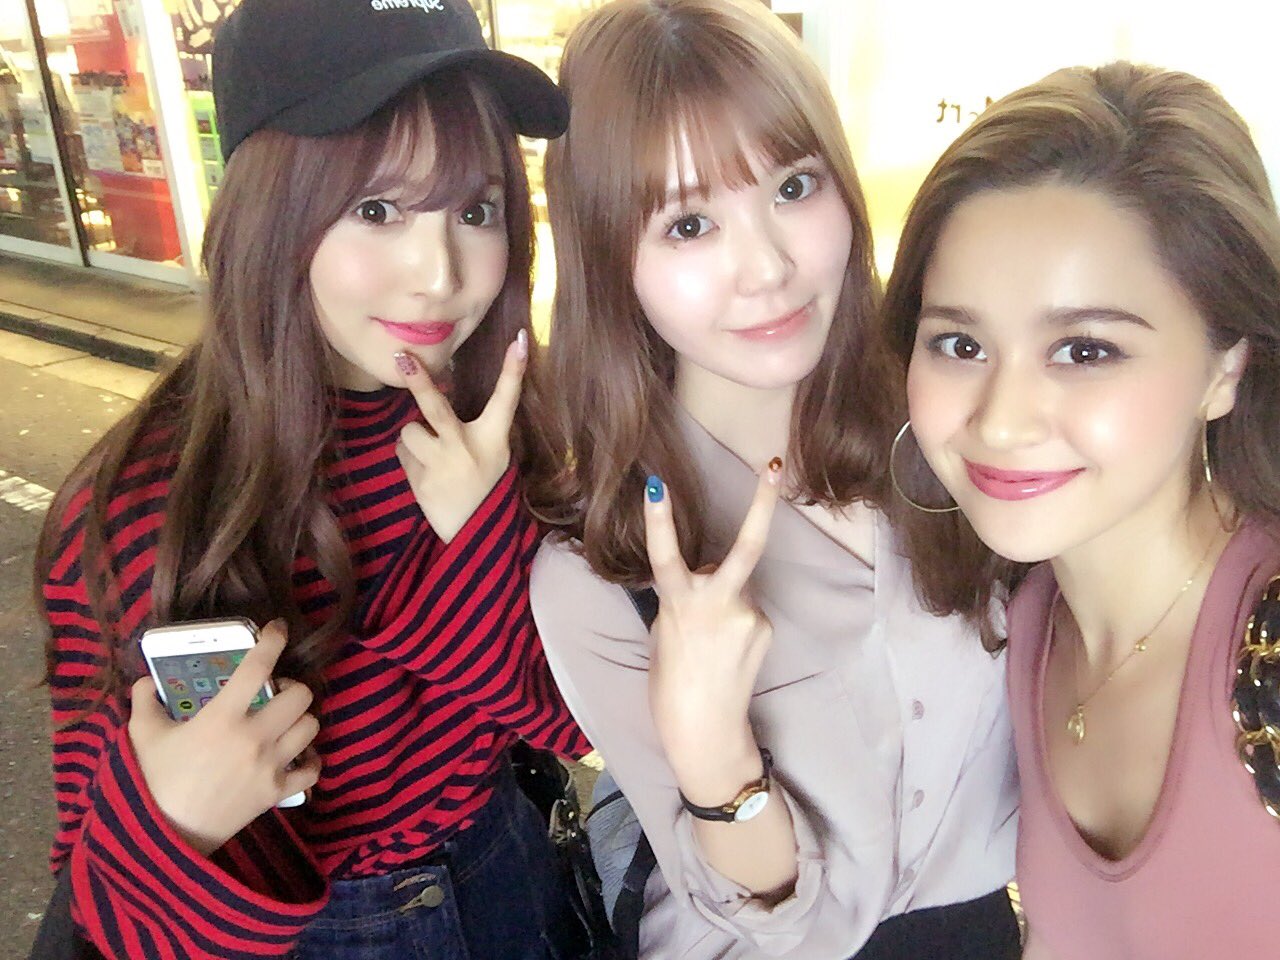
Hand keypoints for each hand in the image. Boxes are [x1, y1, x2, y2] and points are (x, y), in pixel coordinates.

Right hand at [129, 621, 321, 855]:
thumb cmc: (154, 781)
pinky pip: (313, 770)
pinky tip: (297, 755)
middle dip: (293, 687)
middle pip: (301, 696)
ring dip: (302, 719)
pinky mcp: (277, 793)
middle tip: (276, 692)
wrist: (164, 837)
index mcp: (223, 717)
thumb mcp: (142, 735)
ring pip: (311, 727)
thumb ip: (145, 701)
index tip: (278, 629)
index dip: (273, 642)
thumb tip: (147, 681)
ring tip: (284, 721)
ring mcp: (270, 766)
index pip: (257, 667)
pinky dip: (311, 760)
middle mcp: (254, 738)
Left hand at [394, 333, 526, 542]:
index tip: (521, 339)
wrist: (473, 533)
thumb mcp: (495, 454)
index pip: (507, 397)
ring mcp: (440, 465)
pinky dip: (410, 459)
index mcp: (494, 439)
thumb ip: (475, 427)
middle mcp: (466, 448)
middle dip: (418, 380)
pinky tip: (427, 475)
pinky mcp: (419, 481)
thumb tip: (444, 387)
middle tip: (402, 357)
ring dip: (414, 438)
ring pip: (409, 431)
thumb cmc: (485, 485)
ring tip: (431, 456)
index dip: (514, 368)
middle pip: (436, 408)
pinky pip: (403, 453)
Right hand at [644, 460, 781, 799]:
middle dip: (762, 504)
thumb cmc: (670, 684)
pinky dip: (736, 615)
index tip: (655, 486)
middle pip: (747, 548)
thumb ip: (685, 599)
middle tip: (774, 466)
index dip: (659, 521)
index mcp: (680, 606)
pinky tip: (725, 646)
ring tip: (710, 636)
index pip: (666, 556)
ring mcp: (749, 617)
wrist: (706, 732)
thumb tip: (704, 578)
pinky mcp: (765, 628)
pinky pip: (748, 606)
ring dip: (726, 592)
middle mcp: (719, 605)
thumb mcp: (664, 634)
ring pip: (739, 582)